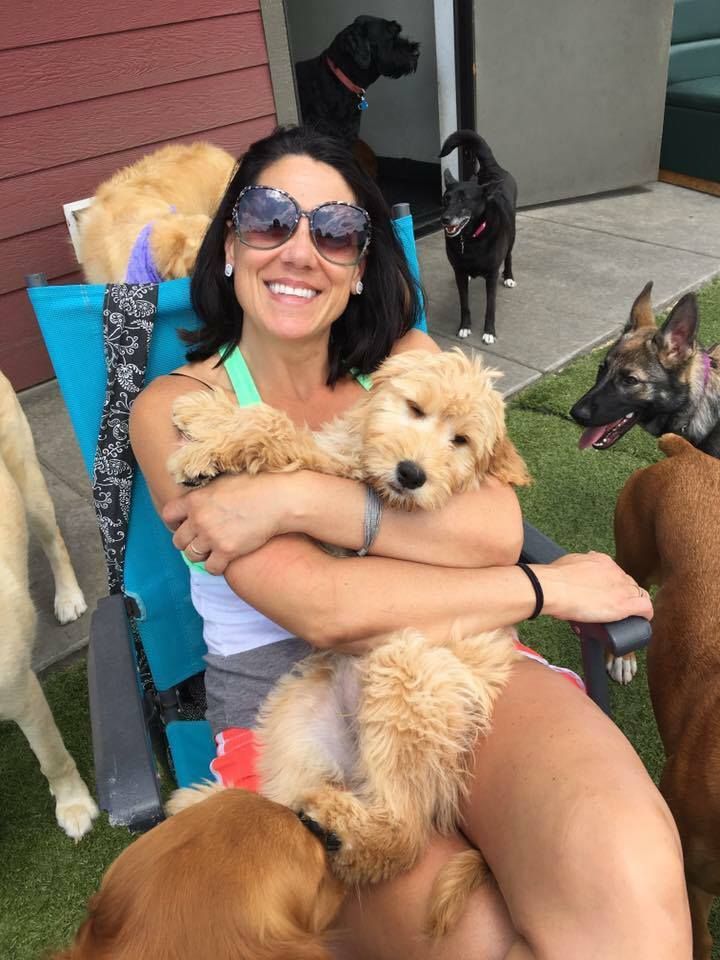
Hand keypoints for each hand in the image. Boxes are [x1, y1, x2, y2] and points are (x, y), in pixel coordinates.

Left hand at [162, 473, 296, 574]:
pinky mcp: (227, 551)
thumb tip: (200, 495)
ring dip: (201, 554)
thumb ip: (206, 491)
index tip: (184, 525)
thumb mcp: (224, 481)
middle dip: (188, 541)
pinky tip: (225, 559)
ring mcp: (212, 536)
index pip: (168, 515)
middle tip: (201, 540)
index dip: (174, 523)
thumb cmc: (256, 486)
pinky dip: (216, 566)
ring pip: (192, 555)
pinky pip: (210, 568)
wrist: (279, 500)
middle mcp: (199, 518)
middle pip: (178, 540)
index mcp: (195, 499)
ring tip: (213, 550)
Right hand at [534, 552, 652, 622]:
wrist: (554, 588)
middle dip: (622, 595)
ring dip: (633, 605)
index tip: (606, 593)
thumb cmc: (554, 579)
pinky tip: (642, 620)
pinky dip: (646, 614)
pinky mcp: (624, 604)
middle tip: (611, 608)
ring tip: (624, 617)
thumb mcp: (567, 564)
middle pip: (628, 584)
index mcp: (602, 561)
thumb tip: (572, 575)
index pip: (616, 573)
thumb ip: (574, 567)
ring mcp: (621, 587)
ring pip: (639, 595)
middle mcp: (615, 571)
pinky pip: (645, 608)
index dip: (613, 585)